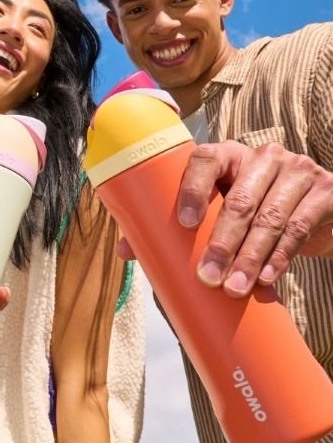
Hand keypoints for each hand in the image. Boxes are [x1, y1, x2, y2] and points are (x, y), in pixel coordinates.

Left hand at [177, 141, 332, 296]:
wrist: (313, 209)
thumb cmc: (251, 209)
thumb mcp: (221, 207)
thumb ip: (182, 222)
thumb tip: (130, 251)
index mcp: (228, 155)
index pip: (206, 160)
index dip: (193, 189)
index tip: (185, 224)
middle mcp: (264, 156)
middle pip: (240, 201)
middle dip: (222, 244)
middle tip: (207, 276)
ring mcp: (298, 170)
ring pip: (270, 219)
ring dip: (250, 258)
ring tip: (234, 287)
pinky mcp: (325, 191)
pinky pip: (299, 228)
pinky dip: (279, 257)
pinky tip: (265, 278)